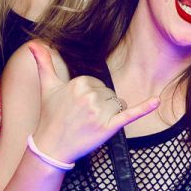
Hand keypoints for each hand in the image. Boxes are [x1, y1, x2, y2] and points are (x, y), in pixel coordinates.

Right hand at [27, 42, 158, 163]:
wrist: (51, 147)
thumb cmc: (49, 116)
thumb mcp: (47, 87)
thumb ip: (43, 63)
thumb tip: (33, 43)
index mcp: (79, 83)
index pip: (97, 83)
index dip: (90, 95)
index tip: (76, 107)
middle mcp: (90, 96)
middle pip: (108, 93)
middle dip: (99, 104)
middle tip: (81, 117)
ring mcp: (100, 113)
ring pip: (117, 103)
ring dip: (109, 112)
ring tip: (90, 123)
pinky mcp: (109, 127)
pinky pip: (130, 114)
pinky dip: (145, 108)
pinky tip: (157, 101)